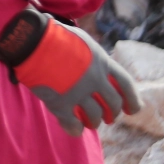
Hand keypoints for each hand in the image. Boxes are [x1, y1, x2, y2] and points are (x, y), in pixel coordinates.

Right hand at [0, 9, 141, 135]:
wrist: (31, 41)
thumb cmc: (54, 35)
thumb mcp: (82, 40)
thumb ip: (94, 56)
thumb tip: (100, 64)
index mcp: (102, 63)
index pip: (126, 85)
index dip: (133, 100)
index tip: (131, 110)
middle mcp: (95, 80)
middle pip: (113, 104)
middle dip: (111, 114)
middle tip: (106, 117)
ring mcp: (78, 93)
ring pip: (95, 117)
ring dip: (93, 122)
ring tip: (88, 122)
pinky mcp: (60, 103)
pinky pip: (74, 125)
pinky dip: (75, 129)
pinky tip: (73, 127)